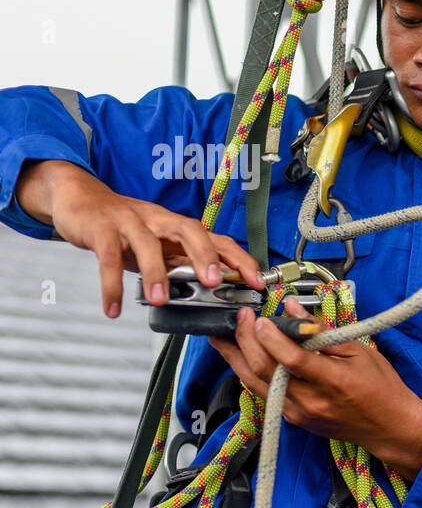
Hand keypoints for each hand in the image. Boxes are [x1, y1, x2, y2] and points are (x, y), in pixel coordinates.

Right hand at [15, 159, 263, 317]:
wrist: (80, 199)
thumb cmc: (124, 225)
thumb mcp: (158, 243)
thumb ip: (180, 262)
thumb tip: (212, 288)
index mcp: (177, 225)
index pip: (215, 238)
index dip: (238, 258)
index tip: (256, 281)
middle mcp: (158, 219)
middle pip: (189, 230)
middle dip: (205, 255)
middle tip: (214, 282)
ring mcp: (129, 221)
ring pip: (147, 243)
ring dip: (155, 272)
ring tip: (160, 300)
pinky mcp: (101, 229)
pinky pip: (108, 258)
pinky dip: (111, 284)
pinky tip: (113, 308)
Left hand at [207, 296, 421, 480]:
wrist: (389, 426)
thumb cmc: (380, 387)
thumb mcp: (359, 351)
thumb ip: (322, 331)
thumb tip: (293, 310)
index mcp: (334, 382)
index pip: (293, 359)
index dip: (271, 338)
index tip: (259, 318)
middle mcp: (312, 401)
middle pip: (266, 370)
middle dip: (247, 341)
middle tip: (240, 319)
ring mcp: (300, 414)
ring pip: (256, 385)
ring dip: (236, 359)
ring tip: (222, 339)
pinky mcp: (294, 420)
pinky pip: (264, 395)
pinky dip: (249, 375)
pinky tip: (242, 360)